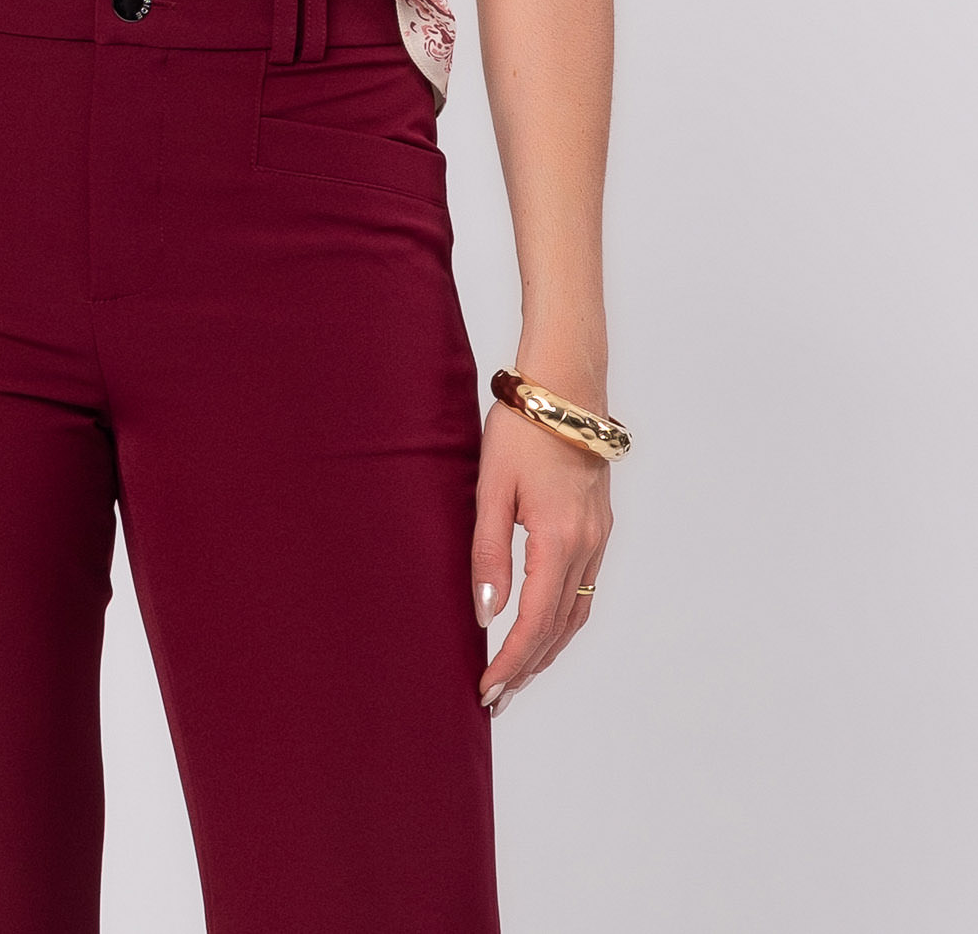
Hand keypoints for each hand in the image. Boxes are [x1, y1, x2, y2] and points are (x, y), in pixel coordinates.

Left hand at [471, 401, 611, 714]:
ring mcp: (598, 536)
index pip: (534, 622)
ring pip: (576, 612)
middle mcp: (587, 545)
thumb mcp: (491, 488)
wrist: (565, 385)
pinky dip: (562, 618)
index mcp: (558, 539)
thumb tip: (486, 614)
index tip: (487, 689)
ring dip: (548, 648)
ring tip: (518, 675)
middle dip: (528, 668)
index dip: (510, 662)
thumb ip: (487, 552)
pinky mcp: (598, 525)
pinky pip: (584, 588)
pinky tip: (544, 626)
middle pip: (559, 627)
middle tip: (496, 699)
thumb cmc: (521, 429)